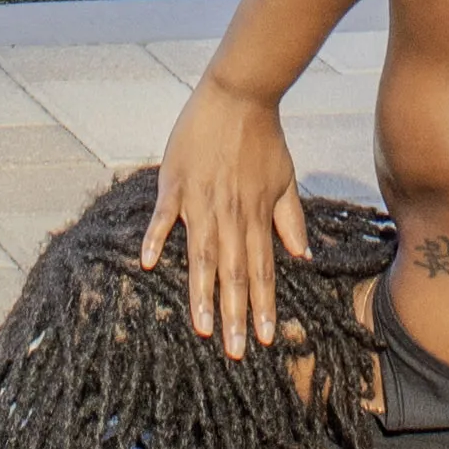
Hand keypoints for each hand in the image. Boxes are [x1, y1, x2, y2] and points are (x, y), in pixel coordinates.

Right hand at [141, 82, 309, 356]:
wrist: (239, 94)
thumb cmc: (263, 138)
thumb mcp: (286, 179)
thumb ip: (290, 220)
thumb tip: (303, 257)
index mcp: (256, 216)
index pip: (261, 271)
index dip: (262, 306)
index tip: (262, 340)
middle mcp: (230, 215)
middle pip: (233, 273)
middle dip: (236, 315)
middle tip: (234, 353)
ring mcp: (200, 200)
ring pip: (202, 256)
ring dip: (202, 293)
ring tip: (203, 328)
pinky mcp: (175, 182)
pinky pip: (163, 215)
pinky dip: (154, 237)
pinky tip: (145, 263)